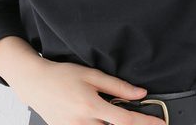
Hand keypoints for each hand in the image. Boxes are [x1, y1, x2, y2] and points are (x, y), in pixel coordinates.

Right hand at [13, 59, 165, 124]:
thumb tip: (140, 93)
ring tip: (117, 116)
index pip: (126, 121)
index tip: (161, 124)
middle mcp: (83, 123)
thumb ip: (117, 86)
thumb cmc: (61, 75)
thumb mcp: (91, 75)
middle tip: (145, 122)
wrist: (35, 83)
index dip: (146, 124)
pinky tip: (101, 120)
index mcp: (91, 106)